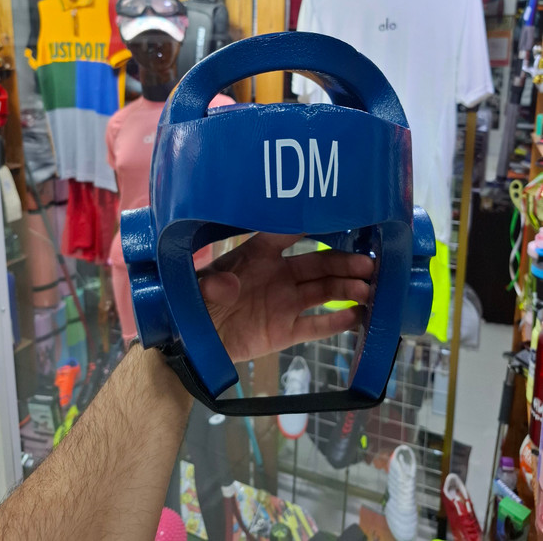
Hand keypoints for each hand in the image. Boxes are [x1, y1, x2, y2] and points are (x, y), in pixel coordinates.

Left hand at [199, 233, 372, 362]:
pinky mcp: (285, 331)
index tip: (338, 216)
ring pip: (323, 292)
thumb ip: (211, 284)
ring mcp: (284, 303)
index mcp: (256, 255)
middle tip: (368, 264)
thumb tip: (227, 284)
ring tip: (369, 290)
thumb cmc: (194, 304)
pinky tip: (359, 317)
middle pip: (317, 264)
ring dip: (347, 289)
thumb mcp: (197, 288)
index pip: (286, 232)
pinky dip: (337, 322)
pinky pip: (316, 326)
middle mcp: (277, 274)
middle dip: (343, 263)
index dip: (310, 224)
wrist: (191, 345)